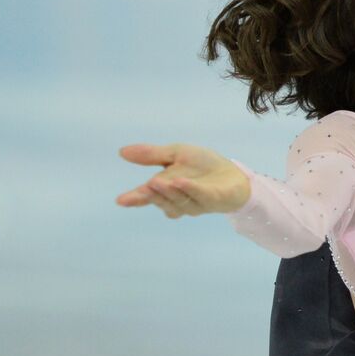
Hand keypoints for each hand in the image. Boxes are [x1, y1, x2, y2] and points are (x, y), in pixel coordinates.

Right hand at [116, 143, 250, 216]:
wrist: (233, 173)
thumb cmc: (202, 165)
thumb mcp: (176, 154)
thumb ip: (152, 155)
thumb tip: (122, 152)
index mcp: (166, 190)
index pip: (147, 196)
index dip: (135, 199)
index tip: (121, 200)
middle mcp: (178, 201)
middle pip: (162, 200)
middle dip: (153, 194)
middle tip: (145, 186)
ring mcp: (196, 203)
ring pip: (179, 200)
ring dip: (169, 191)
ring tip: (158, 181)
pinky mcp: (213, 200)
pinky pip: (201, 196)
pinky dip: (190, 189)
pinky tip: (181, 181)